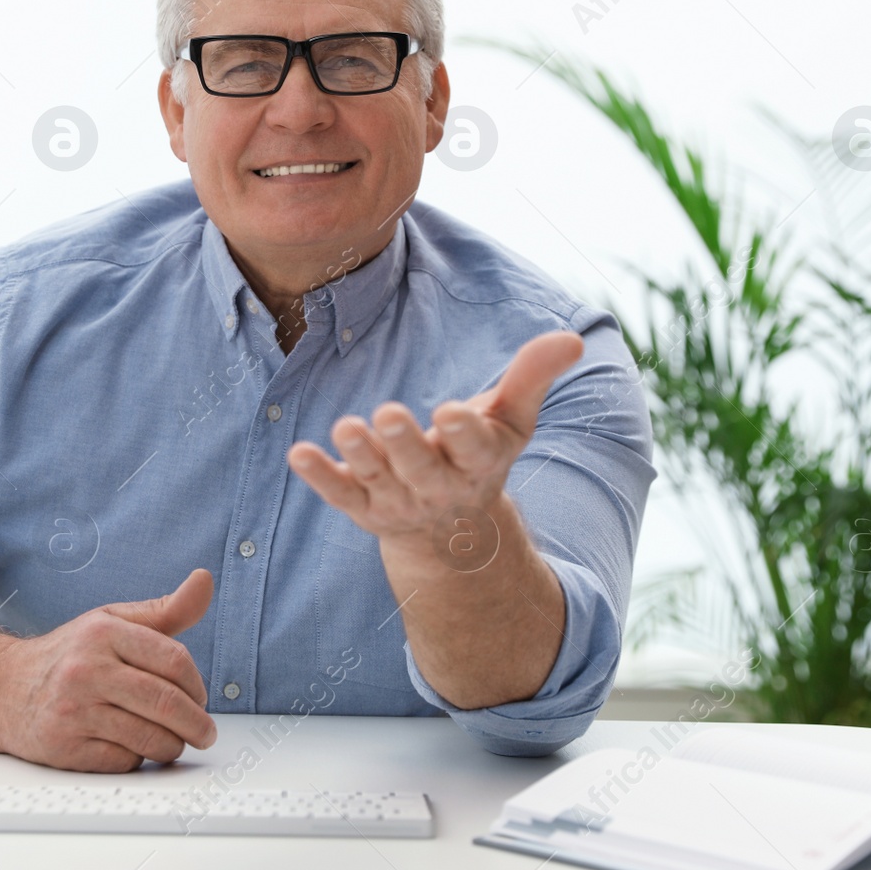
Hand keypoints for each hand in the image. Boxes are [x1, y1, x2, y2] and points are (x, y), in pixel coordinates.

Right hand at [0, 568, 216, 771]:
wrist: (2, 689)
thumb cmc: (70, 655)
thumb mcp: (113, 621)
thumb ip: (165, 609)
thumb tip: (205, 580)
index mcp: (103, 632)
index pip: (175, 660)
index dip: (197, 684)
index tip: (201, 698)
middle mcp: (86, 669)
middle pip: (166, 703)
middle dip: (196, 725)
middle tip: (204, 733)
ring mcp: (73, 711)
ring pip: (150, 739)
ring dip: (171, 746)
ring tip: (170, 740)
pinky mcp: (64, 748)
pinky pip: (124, 762)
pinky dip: (136, 759)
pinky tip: (128, 746)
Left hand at [288, 331, 582, 544]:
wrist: (451, 532)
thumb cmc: (480, 455)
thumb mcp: (511, 419)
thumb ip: (533, 377)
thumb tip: (572, 337)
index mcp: (479, 462)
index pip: (474, 447)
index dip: (464, 432)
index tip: (452, 410)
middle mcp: (438, 485)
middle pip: (420, 466)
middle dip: (405, 443)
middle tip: (387, 413)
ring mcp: (398, 500)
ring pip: (377, 477)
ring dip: (359, 454)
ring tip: (345, 426)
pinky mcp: (364, 505)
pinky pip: (341, 493)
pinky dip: (321, 476)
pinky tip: (298, 454)